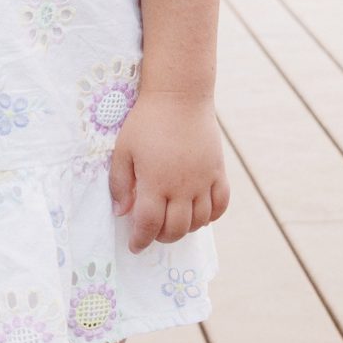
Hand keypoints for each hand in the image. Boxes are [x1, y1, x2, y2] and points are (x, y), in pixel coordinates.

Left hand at [108, 92, 228, 252]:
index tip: (135, 246)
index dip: (140, 240)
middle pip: (175, 228)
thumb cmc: (146, 121)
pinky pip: (221, 204)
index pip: (149, 224)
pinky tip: (199, 215)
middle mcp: (182, 186)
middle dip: (161, 237)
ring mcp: (203, 180)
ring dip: (185, 229)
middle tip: (152, 232)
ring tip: (173, 222)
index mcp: (155, 181)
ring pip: (199, 221)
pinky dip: (211, 216)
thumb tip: (122, 213)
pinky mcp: (218, 171)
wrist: (180, 96)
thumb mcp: (123, 150)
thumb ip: (121, 184)